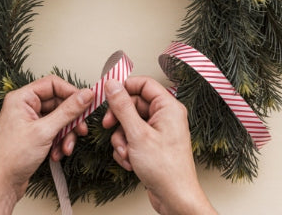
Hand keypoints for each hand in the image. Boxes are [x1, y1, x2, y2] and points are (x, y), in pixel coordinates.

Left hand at [0, 75, 93, 213]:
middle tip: (80, 129)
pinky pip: (54, 131)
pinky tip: (57, 154)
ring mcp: (29, 121)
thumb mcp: (45, 131)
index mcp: (22, 98)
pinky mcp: (33, 135)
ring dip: (66, 134)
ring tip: (66, 147)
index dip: (71, 92)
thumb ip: (68, 111)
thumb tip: (86, 95)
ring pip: (58, 119)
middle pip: (58, 103)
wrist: (0, 184)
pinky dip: (59, 142)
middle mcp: (25, 107)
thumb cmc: (11, 157)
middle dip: (71, 120)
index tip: (86, 102)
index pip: (52, 84)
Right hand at [102, 76, 216, 214]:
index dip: (124, 87)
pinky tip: (130, 161)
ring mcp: (158, 131)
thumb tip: (112, 85)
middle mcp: (165, 116)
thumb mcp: (137, 133)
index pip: (143, 83)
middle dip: (119, 120)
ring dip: (121, 139)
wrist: (174, 197)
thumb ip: (122, 106)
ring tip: (125, 152)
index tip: (108, 95)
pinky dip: (127, 149)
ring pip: (129, 123)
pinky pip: (132, 138)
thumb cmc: (166, 168)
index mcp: (168, 107)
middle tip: (109, 125)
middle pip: (133, 105)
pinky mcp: (152, 145)